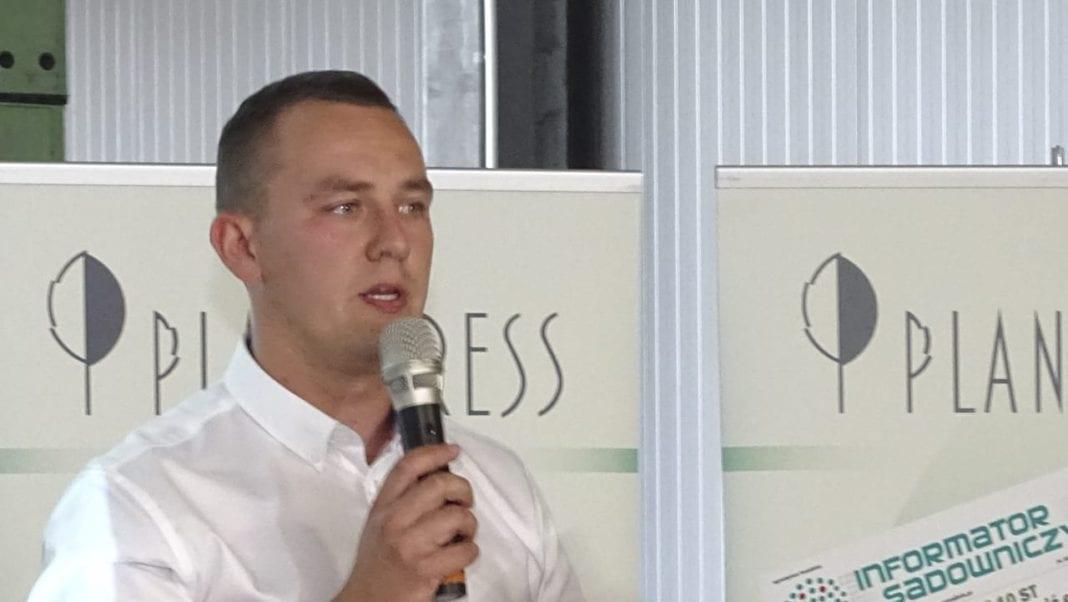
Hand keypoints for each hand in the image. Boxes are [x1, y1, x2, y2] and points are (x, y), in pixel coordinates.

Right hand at [333, 444, 478, 601]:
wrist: (368, 600)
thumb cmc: (378, 562)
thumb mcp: (379, 523)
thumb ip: (401, 500)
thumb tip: (437, 477)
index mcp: (383, 507)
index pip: (408, 467)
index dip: (435, 452)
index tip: (453, 450)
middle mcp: (394, 521)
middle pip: (439, 485)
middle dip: (463, 490)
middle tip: (464, 501)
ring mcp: (410, 545)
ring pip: (457, 516)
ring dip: (469, 524)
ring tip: (462, 533)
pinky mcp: (425, 569)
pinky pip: (465, 550)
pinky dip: (470, 552)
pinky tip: (460, 554)